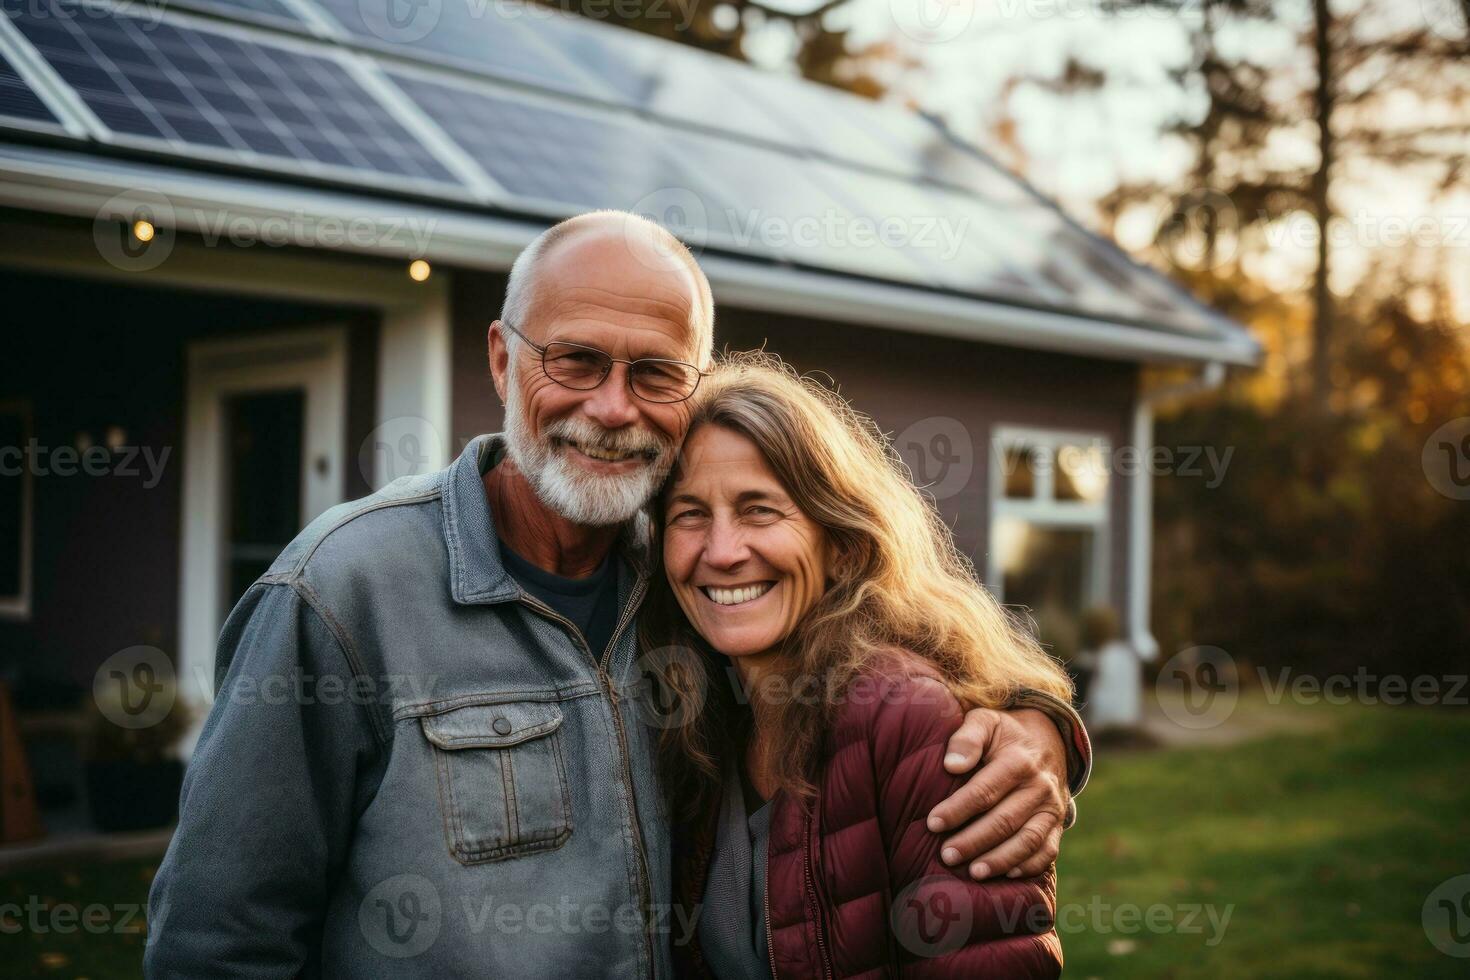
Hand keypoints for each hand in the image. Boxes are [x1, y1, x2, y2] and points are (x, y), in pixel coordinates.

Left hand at [925, 707, 1067, 880]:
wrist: (1048, 739)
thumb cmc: (1004, 734)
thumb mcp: (986, 721)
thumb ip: (967, 737)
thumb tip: (951, 765)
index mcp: (1019, 760)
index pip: (985, 790)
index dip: (958, 809)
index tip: (932, 823)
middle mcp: (1039, 787)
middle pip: (1005, 820)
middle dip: (974, 840)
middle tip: (946, 855)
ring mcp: (1051, 808)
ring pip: (1028, 840)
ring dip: (1000, 859)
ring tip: (973, 873)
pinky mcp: (1057, 824)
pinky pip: (1047, 851)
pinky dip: (1028, 866)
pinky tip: (1005, 875)